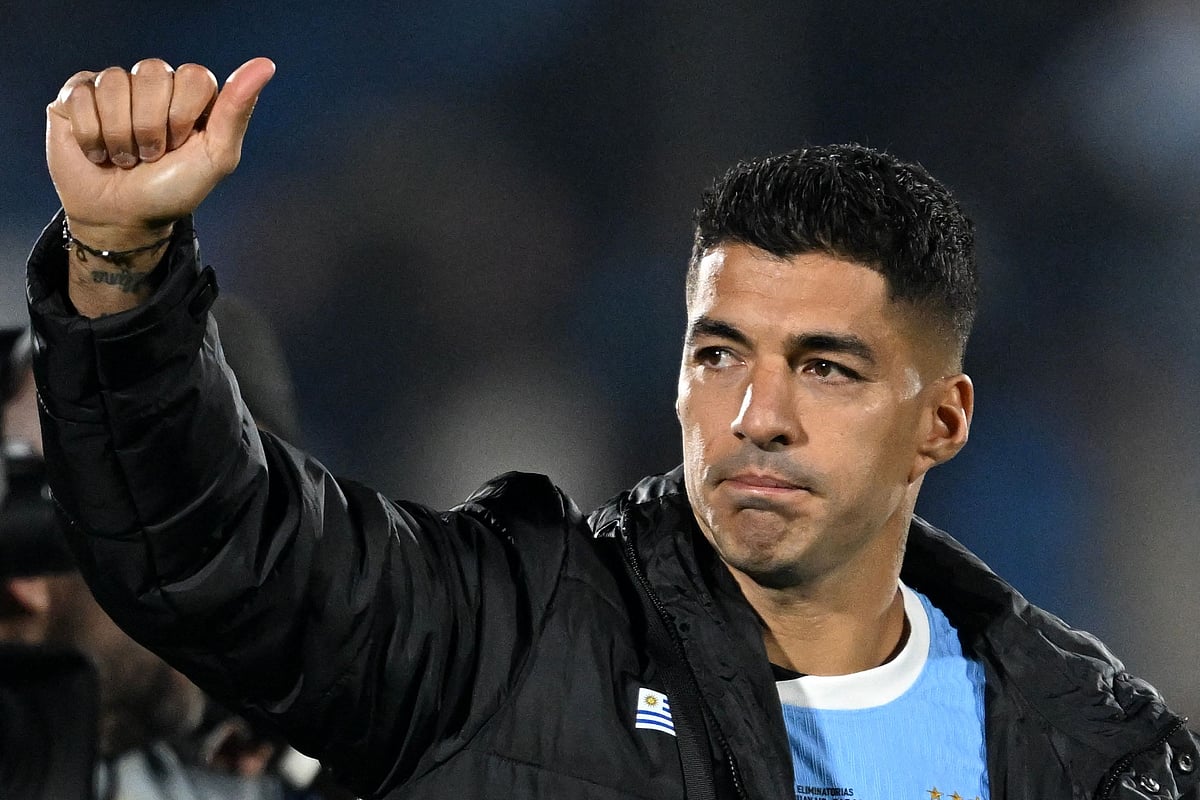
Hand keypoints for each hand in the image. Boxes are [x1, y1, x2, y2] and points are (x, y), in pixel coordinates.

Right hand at [46, 57, 275, 249]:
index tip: (181, 146)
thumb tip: (265, 65)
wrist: (122, 218)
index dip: (184, 115)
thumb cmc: (172, 190)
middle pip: (152, 73)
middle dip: (151, 127)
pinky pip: (81, 95)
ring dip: (119, 136)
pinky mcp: (77, 95)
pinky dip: (90, 134)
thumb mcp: (215, 157)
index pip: (194, 76)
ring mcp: (114, 88)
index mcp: (191, 94)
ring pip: (114, 84)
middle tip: (151, 155)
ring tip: (124, 157)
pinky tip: (97, 152)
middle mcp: (153, 84)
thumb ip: (236, 112)